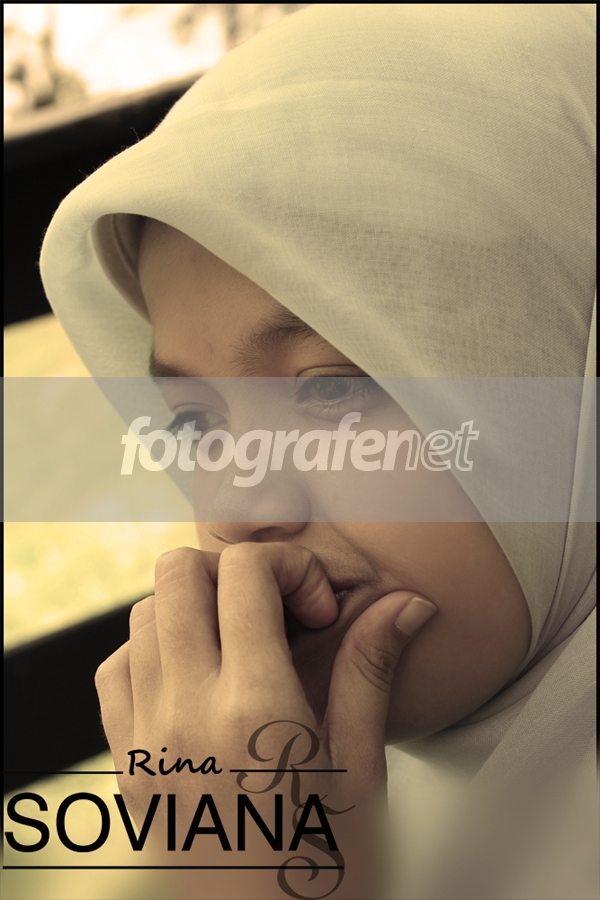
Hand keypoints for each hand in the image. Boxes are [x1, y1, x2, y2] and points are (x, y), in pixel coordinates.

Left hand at [95, 543, 435, 898]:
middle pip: (178, 574)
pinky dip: (151, 651)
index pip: (244, 573)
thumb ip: (369, 671)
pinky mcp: (127, 763)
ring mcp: (147, 738)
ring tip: (242, 644)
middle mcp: (187, 713)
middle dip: (233, 572)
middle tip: (276, 611)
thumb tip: (405, 605)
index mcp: (256, 710)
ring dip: (194, 609)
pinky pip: (116, 670)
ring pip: (144, 614)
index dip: (291, 568)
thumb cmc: (322, 873)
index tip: (318, 611)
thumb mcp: (360, 770)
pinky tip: (196, 676)